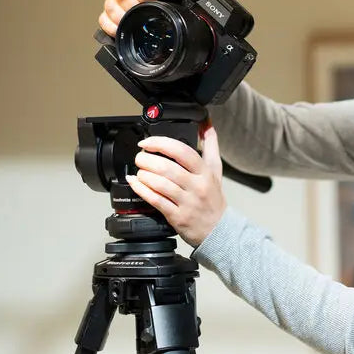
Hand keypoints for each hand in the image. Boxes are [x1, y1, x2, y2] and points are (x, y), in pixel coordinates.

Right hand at [99, 0, 200, 35]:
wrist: (162, 10)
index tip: (154, 1)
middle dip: (132, 6)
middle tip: (144, 14)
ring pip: (110, 6)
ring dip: (122, 17)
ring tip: (135, 23)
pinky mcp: (108, 14)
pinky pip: (103, 19)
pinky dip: (112, 27)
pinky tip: (122, 29)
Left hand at [126, 123, 225, 247]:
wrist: (218, 230)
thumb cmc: (213, 198)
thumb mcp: (215, 170)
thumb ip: (211, 144)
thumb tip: (206, 123)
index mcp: (205, 172)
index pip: (183, 152)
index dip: (161, 144)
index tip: (147, 142)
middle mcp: (197, 186)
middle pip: (168, 168)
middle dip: (147, 160)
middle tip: (139, 157)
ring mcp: (187, 203)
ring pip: (160, 184)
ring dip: (144, 175)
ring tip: (139, 170)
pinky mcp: (177, 217)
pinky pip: (156, 201)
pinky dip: (142, 190)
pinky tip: (135, 183)